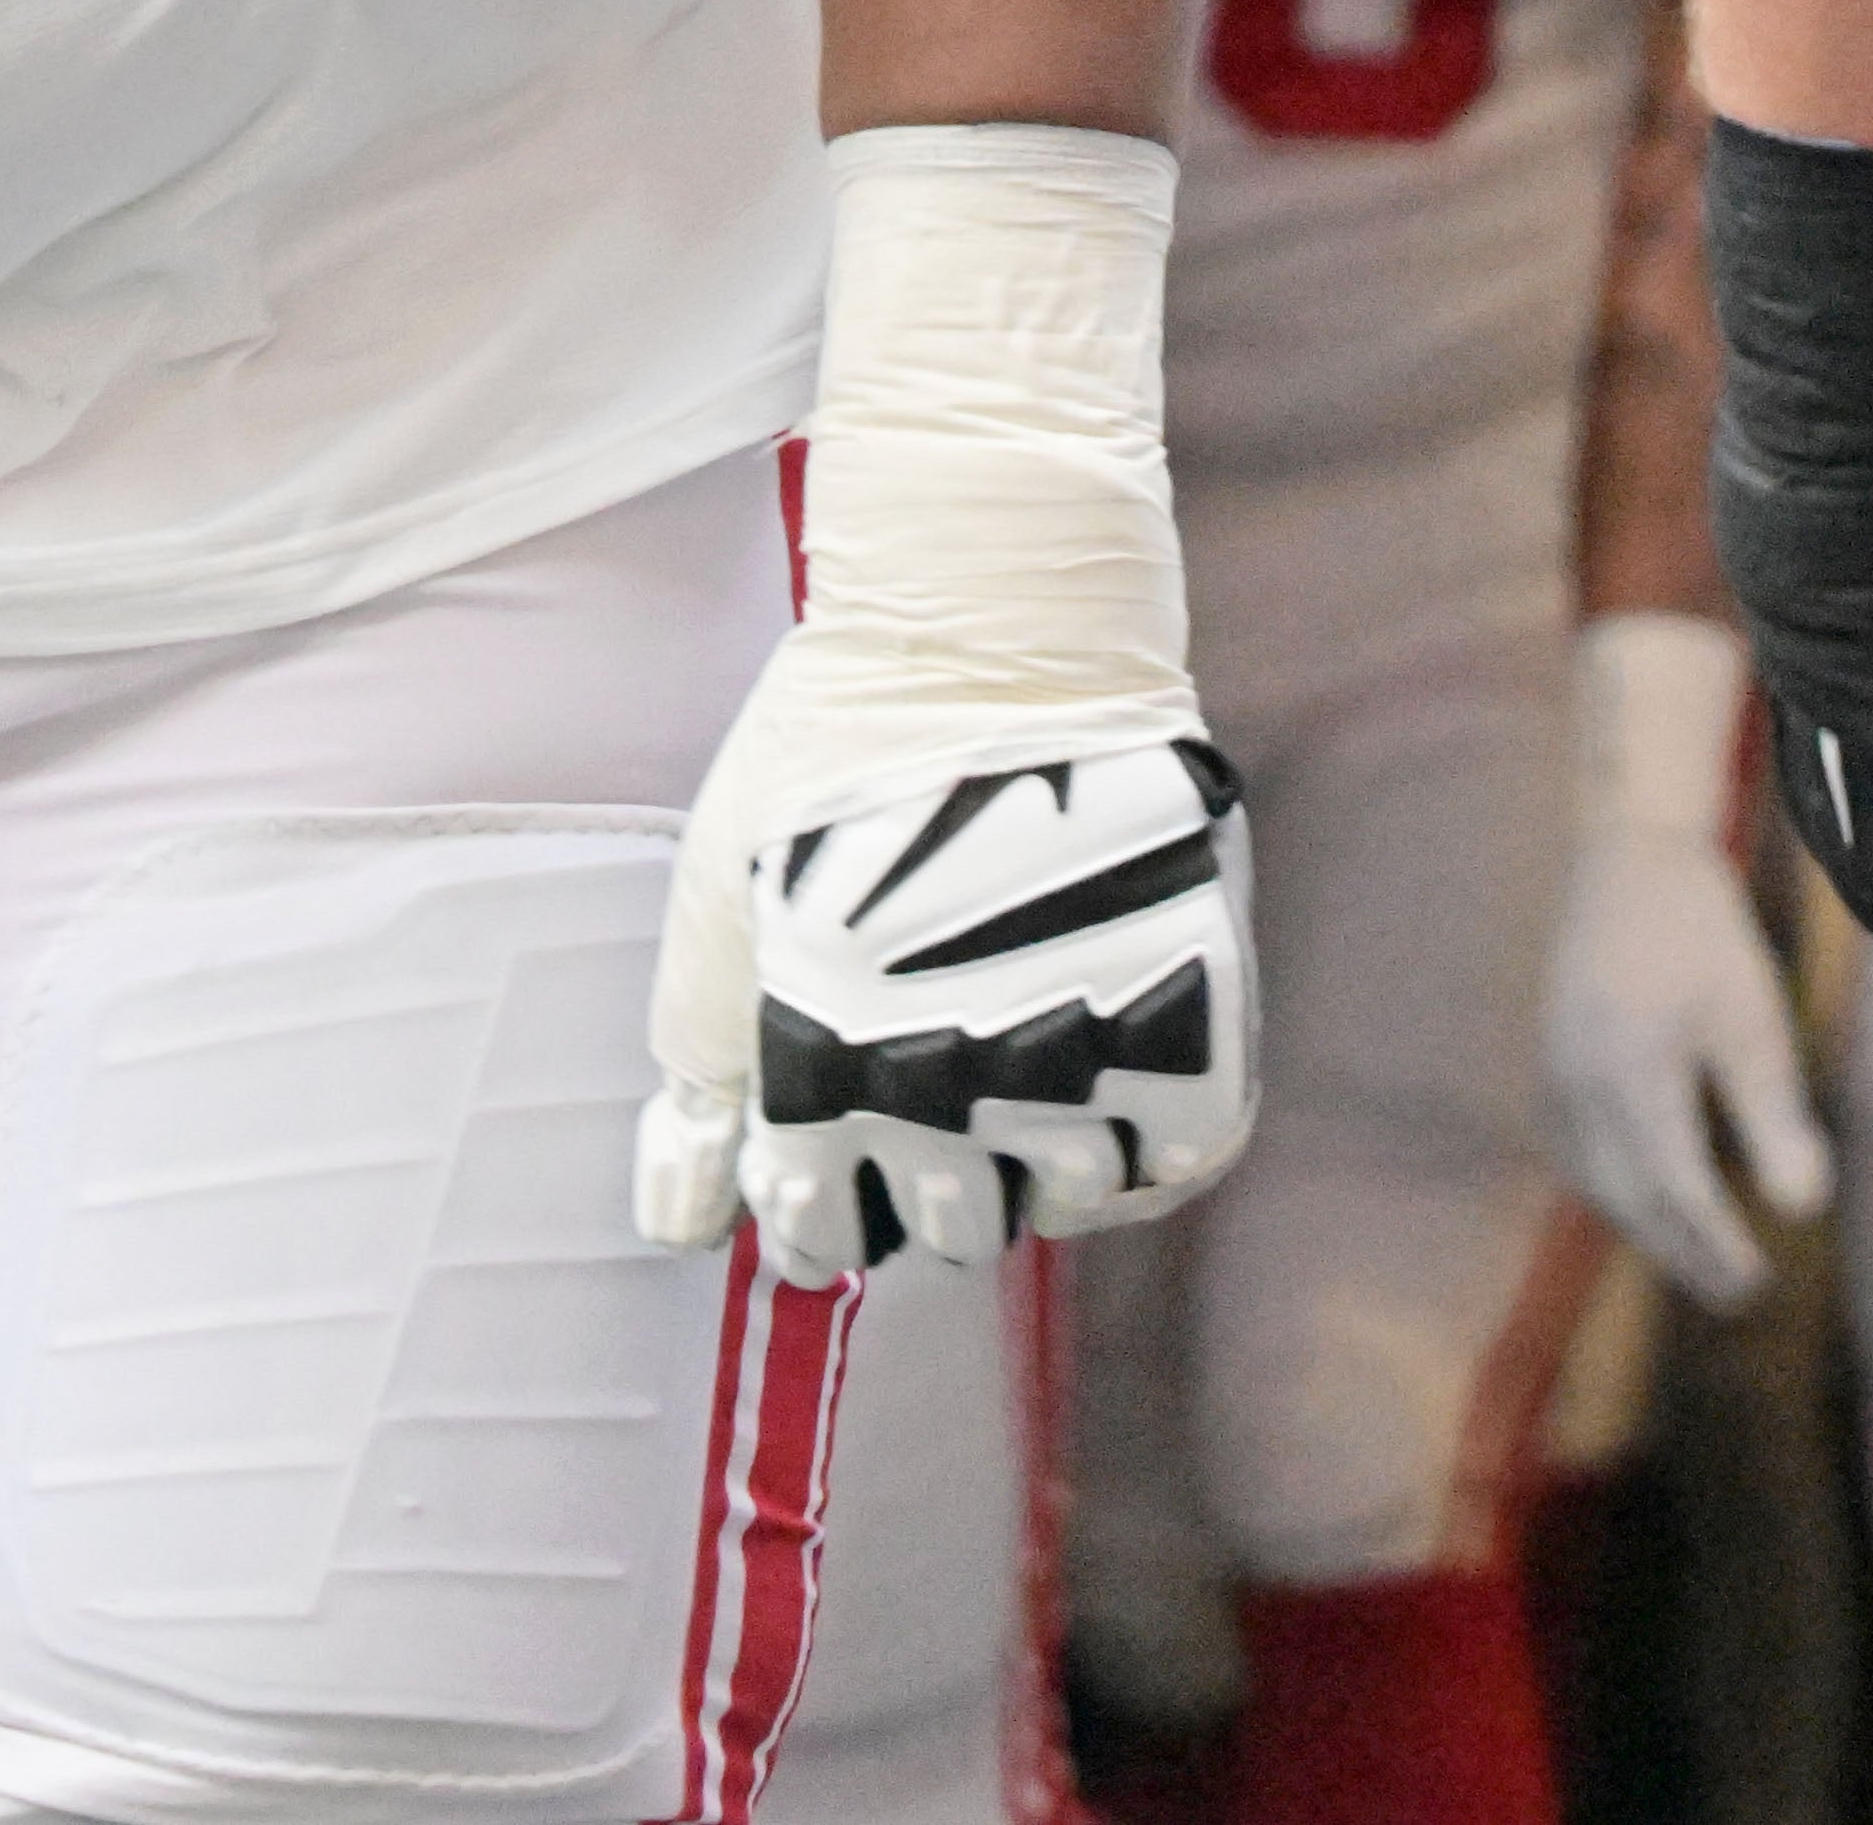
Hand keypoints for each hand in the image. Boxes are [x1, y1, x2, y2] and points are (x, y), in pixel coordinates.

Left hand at [642, 718, 1256, 1285]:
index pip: (820, 1238)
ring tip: (1028, 1084)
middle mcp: (949, 1095)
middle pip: (946, 1231)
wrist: (1001, 635)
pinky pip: (1173, 1162)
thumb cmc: (833, 755)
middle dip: (927, 1184)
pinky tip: (1108, 1091)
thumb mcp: (725, 915)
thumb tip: (684, 1226)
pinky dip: (1141, 1150)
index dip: (820, 1207)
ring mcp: (1080, 1058)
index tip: (834, 1157)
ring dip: (1037, 1164)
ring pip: (1060, 1203)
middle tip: (937, 1102)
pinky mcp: (1188, 1017)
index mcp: (819, 1079)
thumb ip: (702, 1079)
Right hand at [1549, 613, 1835, 1306]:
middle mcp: (1578, 1087)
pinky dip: (1621, 1189)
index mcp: (1631, 1074)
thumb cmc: (1705, 935)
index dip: (1714, 1246)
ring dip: (1649, 1228)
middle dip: (1683, 1254)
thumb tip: (1807, 1210)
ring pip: (1599, 1184)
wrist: (1630, 860)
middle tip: (1739, 1293)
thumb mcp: (1754, 1018)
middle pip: (1630, 1200)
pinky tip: (1656, 1201)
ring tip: (1705, 1260)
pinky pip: (1581, 1154)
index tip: (1759, 1283)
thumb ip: (1775, 1115)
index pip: (1674, 1190)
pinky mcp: (1551, 1069)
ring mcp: (1554, 1079)